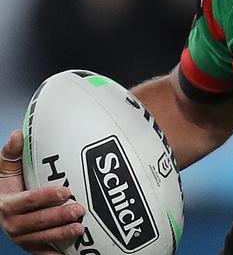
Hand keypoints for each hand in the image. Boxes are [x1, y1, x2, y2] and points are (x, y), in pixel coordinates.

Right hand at [0, 130, 84, 253]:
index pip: (28, 200)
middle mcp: (13, 223)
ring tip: (80, 228)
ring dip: (62, 234)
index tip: (66, 191)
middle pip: (37, 221)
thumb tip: (19, 134)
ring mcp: (22, 237)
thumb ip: (12, 153)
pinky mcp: (32, 246)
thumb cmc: (10, 186)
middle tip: (79, 209)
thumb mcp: (6, 170)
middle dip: (59, 217)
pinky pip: (44, 253)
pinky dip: (57, 253)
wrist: (2, 208)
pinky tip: (72, 252)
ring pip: (43, 238)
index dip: (46, 196)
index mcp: (7, 203)